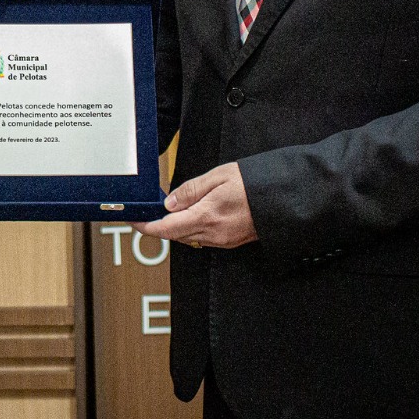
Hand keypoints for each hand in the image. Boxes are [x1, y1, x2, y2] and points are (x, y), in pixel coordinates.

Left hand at [131, 161, 257, 249]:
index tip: (135, 221)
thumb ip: (191, 190)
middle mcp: (214, 233)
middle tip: (154, 209)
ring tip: (177, 208)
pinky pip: (203, 238)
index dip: (146, 227)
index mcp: (206, 216)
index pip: (166, 228)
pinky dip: (194, 228)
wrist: (283, 199)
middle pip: (175, 234)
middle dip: (162, 224)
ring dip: (178, 226)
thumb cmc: (254, 183)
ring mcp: (223, 240)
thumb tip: (169, 203)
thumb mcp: (218, 176)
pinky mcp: (231, 241)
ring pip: (189, 237)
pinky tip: (198, 214)